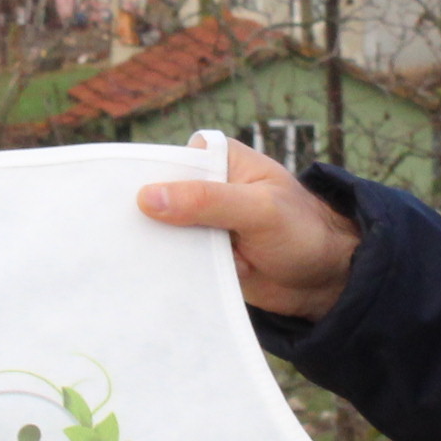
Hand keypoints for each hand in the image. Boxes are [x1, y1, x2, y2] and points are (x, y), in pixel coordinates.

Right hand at [137, 137, 361, 318]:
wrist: (324, 281)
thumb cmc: (302, 231)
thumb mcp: (257, 210)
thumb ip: (207, 201)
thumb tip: (148, 198)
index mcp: (219, 159)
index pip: (169, 161)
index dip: (144, 179)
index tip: (116, 200)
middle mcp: (206, 187)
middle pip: (160, 198)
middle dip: (144, 218)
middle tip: (116, 235)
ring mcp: (203, 224)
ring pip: (163, 232)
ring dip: (155, 247)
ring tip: (130, 259)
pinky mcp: (203, 255)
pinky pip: (175, 261)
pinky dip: (168, 269)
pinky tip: (151, 277)